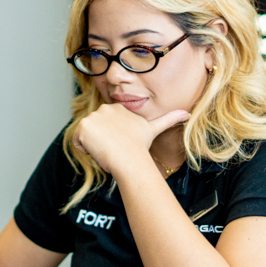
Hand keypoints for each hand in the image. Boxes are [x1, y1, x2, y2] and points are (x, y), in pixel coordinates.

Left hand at [73, 104, 189, 173]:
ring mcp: (92, 117)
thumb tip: (188, 113)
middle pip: (94, 131)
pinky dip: (85, 150)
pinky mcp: (83, 127)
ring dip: (94, 146)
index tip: (122, 143)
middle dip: (102, 142)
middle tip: (116, 148)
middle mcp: (103, 108)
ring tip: (108, 149)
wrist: (130, 158)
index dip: (112, 139)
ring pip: (86, 136)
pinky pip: (78, 142)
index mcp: (117, 108)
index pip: (105, 127)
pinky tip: (98, 150)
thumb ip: (169, 119)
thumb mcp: (154, 129)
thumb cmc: (141, 146)